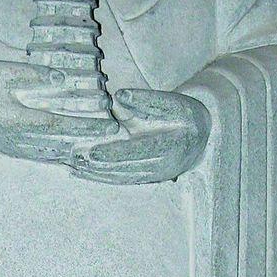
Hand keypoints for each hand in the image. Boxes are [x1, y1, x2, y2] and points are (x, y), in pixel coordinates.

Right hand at [0, 58, 113, 163]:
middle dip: (89, 142)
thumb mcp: (0, 70)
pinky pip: (41, 158)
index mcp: (13, 119)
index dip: (84, 126)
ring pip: (53, 155)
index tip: (107, 126)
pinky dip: (62, 158)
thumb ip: (31, 75)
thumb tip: (63, 78)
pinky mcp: (12, 151)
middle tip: (115, 139)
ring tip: (104, 150)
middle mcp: (15, 140)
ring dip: (79, 153)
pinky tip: (79, 157)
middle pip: (60, 144)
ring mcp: (13, 148)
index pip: (57, 125)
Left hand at [70, 88, 208, 185]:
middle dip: (98, 166)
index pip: (139, 151)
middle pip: (126, 168)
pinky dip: (100, 177)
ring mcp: (155, 175)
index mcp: (172, 145)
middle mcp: (163, 165)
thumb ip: (148, 100)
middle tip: (74, 160)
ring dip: (96, 174)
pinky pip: (121, 179)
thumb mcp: (174, 102)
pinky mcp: (147, 177)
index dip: (115, 153)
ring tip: (73, 166)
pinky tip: (82, 172)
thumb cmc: (186, 115)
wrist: (203, 136)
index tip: (93, 153)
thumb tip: (120, 97)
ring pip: (122, 177)